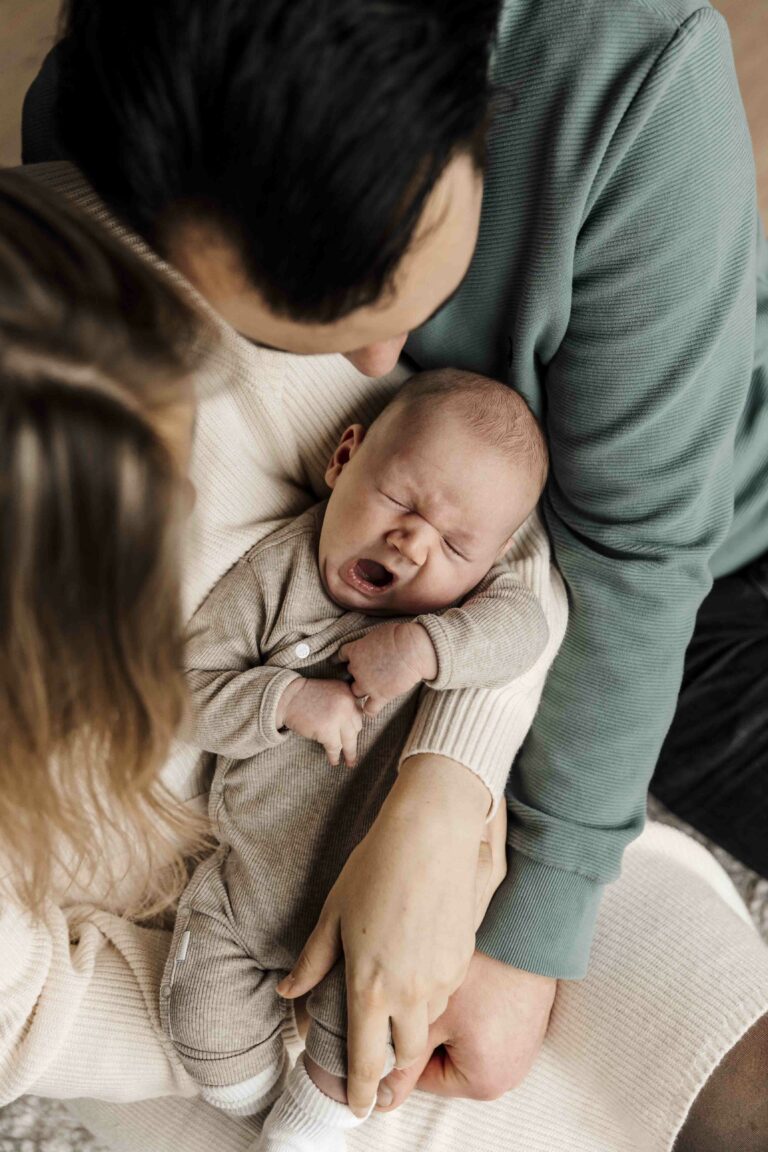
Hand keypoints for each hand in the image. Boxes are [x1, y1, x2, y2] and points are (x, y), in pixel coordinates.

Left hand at [276, 755, 490, 1115]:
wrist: (432, 835)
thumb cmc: (375, 869)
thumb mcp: (332, 915)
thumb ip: (313, 961)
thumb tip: (289, 991)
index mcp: (370, 987)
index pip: (365, 1060)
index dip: (360, 1089)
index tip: (357, 1107)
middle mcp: (411, 993)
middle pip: (406, 1054)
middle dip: (392, 1067)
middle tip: (377, 1067)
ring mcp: (442, 978)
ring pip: (427, 1022)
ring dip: (410, 1024)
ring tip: (394, 1004)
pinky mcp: (463, 959)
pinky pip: (445, 991)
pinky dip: (429, 993)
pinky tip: (416, 966)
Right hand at [278, 677, 362, 766]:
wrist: (287, 697)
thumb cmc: (306, 695)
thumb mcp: (331, 691)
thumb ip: (343, 703)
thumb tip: (351, 724)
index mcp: (348, 692)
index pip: (358, 714)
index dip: (354, 726)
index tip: (354, 735)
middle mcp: (347, 703)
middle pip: (356, 728)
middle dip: (352, 739)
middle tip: (352, 750)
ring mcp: (338, 717)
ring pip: (349, 740)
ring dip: (349, 753)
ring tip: (350, 762)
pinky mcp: (327, 730)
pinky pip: (335, 747)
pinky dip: (334, 756)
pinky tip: (334, 761)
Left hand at [338, 622, 437, 715]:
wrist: (413, 649)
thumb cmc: (399, 636)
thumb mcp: (377, 634)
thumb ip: (368, 644)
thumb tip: (371, 648)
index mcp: (355, 651)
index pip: (342, 655)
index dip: (348, 656)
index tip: (351, 658)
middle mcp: (357, 669)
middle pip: (351, 672)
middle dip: (359, 671)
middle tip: (372, 668)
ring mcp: (367, 684)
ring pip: (355, 691)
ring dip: (362, 689)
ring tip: (373, 686)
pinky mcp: (380, 696)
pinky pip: (369, 709)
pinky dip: (370, 709)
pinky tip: (373, 706)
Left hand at [375, 952, 555, 1109]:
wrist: (529, 933)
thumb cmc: (482, 974)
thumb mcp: (434, 1021)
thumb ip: (404, 1066)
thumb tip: (379, 1103)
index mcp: (483, 1084)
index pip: (423, 1077)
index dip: (409, 1042)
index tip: (409, 1010)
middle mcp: (509, 1078)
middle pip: (447, 1063)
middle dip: (436, 1032)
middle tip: (436, 995)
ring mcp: (522, 1054)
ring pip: (466, 1045)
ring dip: (456, 1022)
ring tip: (458, 989)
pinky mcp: (529, 1031)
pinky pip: (489, 1031)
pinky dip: (477, 1013)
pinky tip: (476, 986)